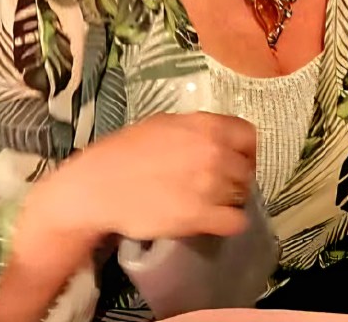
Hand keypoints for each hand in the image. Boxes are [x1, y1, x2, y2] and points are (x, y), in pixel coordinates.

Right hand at [47, 111, 255, 245]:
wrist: (98, 186)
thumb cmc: (126, 150)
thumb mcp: (166, 124)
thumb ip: (197, 129)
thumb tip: (215, 138)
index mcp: (207, 126)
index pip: (249, 136)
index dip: (245, 150)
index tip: (236, 159)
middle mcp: (214, 152)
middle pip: (246, 169)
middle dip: (237, 177)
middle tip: (221, 185)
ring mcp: (209, 185)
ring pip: (242, 195)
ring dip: (232, 199)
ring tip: (213, 202)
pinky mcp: (199, 217)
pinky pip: (235, 222)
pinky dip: (231, 222)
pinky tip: (217, 220)